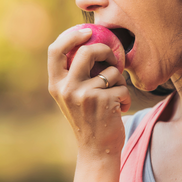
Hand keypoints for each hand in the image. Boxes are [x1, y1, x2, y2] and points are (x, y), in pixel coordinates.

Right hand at [48, 27, 131, 156]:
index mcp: (56, 85)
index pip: (55, 50)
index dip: (71, 36)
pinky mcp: (104, 101)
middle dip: (105, 51)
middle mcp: (67, 89)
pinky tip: (120, 109)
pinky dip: (126, 96)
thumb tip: (88, 41)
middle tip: (112, 59)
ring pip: (111, 71)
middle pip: (87, 52)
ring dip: (119, 81)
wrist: (96, 150)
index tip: (87, 31)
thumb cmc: (87, 119)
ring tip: (115, 97)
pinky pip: (122, 86)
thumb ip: (73, 74)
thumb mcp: (71, 97)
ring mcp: (85, 95)